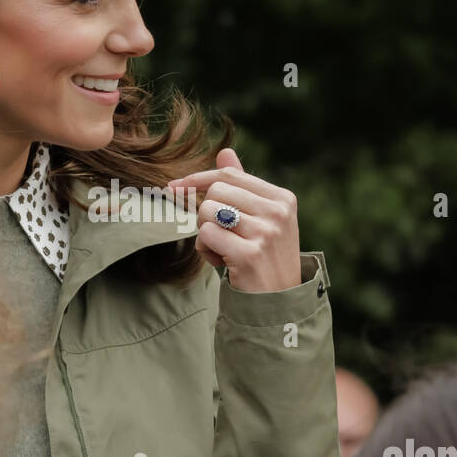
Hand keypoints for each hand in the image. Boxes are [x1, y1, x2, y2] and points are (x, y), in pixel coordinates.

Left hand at [167, 148, 302, 292]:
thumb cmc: (265, 259)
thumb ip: (243, 187)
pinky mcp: (249, 254)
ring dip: (205, 234)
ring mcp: (265, 233)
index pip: (229, 176)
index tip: (174, 186)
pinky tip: (222, 263)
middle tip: (220, 237)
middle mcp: (277, 213)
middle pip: (215, 193)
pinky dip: (206, 251)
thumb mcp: (262, 220)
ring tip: (223, 251)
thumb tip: (225, 152)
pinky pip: (206, 236)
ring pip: (208, 212)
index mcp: (282, 199)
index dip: (198, 180)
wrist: (279, 305)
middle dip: (206, 215)